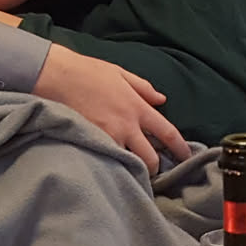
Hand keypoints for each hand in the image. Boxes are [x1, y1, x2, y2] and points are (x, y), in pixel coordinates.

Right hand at [32, 43, 188, 173]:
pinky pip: (107, 160)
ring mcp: (109, 136)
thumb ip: (143, 88)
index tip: (186, 157)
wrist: (59, 77)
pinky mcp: (92, 143)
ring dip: (132, 169)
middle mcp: (127, 125)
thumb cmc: (89, 72)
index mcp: (137, 108)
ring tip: (132, 173)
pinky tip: (112, 169)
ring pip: (128, 163)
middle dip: (154, 168)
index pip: (167, 132)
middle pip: (150, 157)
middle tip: (152, 171)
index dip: (180, 148)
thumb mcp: (121, 74)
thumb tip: (161, 99)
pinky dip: (112, 165)